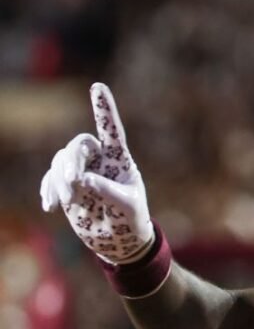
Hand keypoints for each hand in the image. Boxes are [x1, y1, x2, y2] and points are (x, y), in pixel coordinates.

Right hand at [40, 83, 152, 263]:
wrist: (119, 242)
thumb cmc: (131, 221)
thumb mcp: (128, 207)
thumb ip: (109, 191)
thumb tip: (83, 178)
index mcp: (119, 160)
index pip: (111, 130)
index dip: (104, 109)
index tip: (97, 87)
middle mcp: (99, 162)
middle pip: (78, 146)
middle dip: (71, 161)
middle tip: (73, 183)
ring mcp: (81, 173)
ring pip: (60, 162)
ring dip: (59, 180)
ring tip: (68, 202)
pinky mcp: (66, 187)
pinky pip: (50, 180)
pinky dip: (48, 190)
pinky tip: (49, 206)